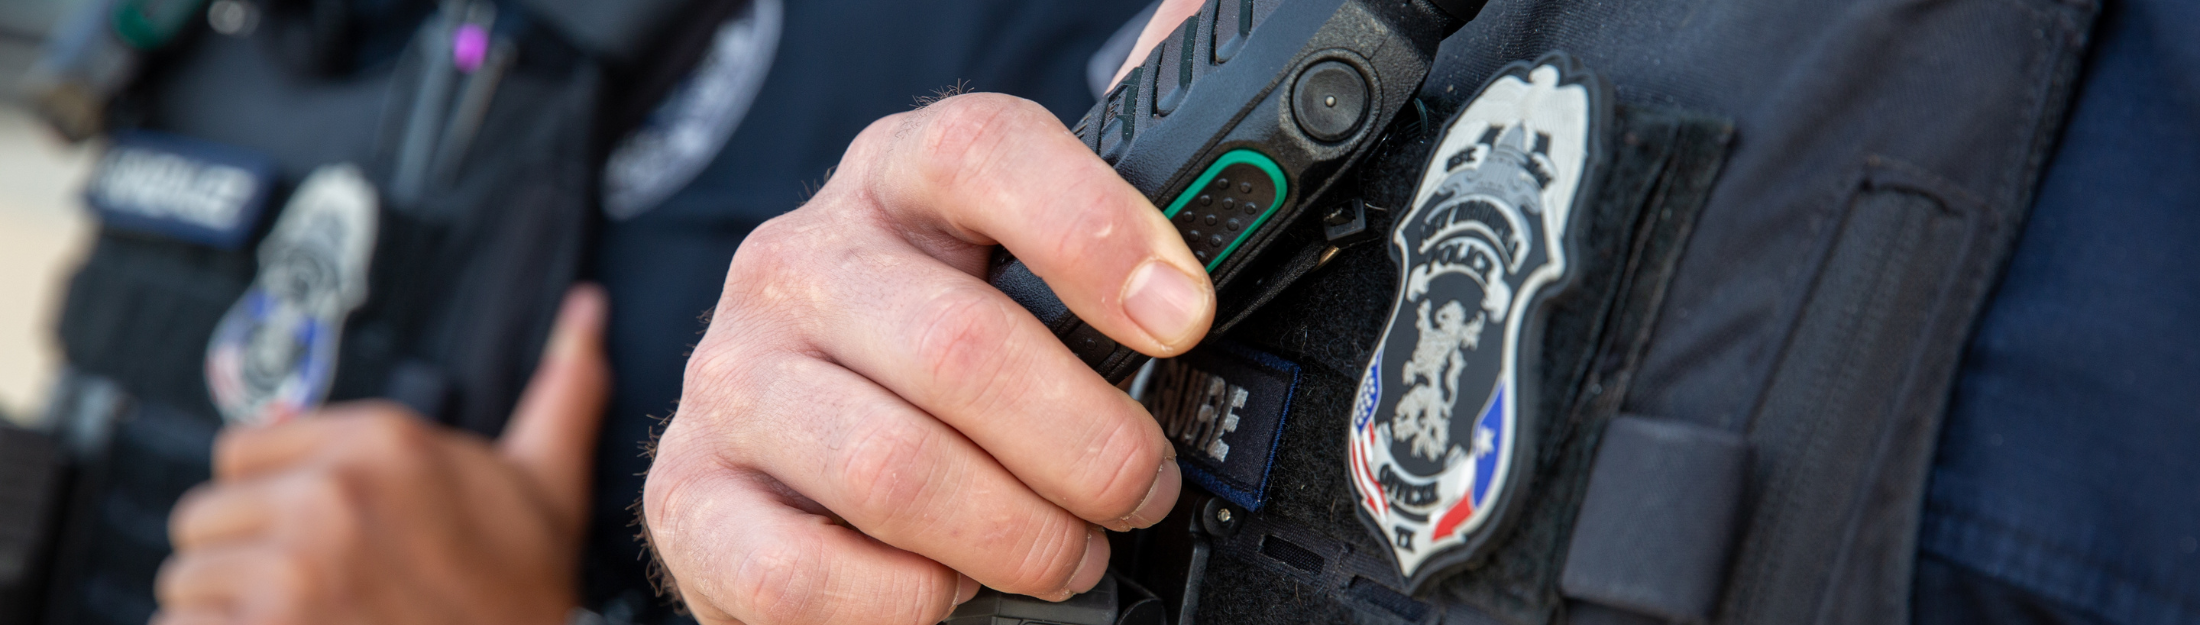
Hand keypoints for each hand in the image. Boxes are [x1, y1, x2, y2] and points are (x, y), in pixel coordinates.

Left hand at [152, 285, 611, 624]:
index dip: (273, 499)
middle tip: (310, 592)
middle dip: (243, 558)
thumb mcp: (546, 486)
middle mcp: (329, 495)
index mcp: (383, 441)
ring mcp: (290, 570)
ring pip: (186, 581)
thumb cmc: (528, 595)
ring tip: (299, 621)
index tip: (318, 539)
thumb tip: (587, 308)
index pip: (241, 452)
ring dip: (226, 612)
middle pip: (204, 515)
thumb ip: (559, 393)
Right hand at [640, 3, 1214, 621]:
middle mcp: (798, 263)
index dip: (1094, 228)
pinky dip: (903, 601)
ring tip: (1066, 554)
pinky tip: (947, 591)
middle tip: (1141, 488)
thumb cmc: (934, 368)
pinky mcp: (686, 498)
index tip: (1183, 316)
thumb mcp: (1017, 269)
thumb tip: (1198, 24)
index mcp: (894, 182)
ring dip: (1015, 536)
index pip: (982, 152)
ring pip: (893, 468)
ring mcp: (731, 380)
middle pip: (961, 343)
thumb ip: (1105, 186)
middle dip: (1089, 443)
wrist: (793, 474)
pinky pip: (799, 572)